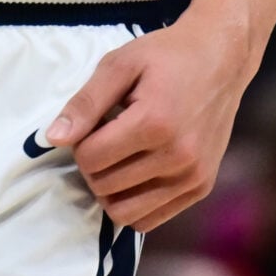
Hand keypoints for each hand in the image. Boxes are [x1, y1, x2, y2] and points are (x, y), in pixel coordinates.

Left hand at [44, 18, 250, 231]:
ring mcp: (192, 177)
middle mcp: (177, 157)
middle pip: (105, 187)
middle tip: (105, 138)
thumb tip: (53, 139)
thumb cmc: (167, 56)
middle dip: (93, 166)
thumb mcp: (120, 64)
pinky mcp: (201, 188)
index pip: (90, 158)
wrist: (222, 58)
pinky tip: (135, 174)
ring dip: (110, 190)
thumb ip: (85, 103)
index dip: (81, 143)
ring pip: (125, 213)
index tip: (94, 124)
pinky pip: (150, 220)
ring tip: (118, 158)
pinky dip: (133, 204)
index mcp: (154, 123)